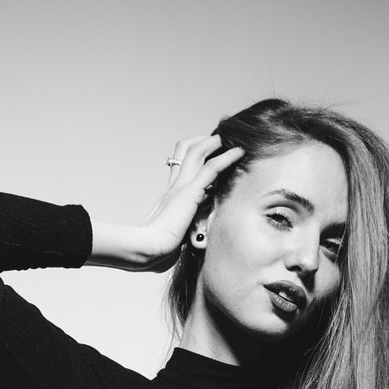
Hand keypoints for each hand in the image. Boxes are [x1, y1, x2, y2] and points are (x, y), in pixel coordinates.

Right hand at [87, 134, 243, 271]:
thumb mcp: (174, 237)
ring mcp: (181, 186)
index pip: (180, 166)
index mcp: (168, 195)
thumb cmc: (157, 251)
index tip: (206, 155)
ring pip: (197, 151)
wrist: (148, 250)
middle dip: (202, 141)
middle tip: (216, 139)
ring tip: (228, 138)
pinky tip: (239, 152)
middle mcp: (174, 185)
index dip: (192, 156)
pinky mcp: (191, 192)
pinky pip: (212, 167)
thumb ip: (184, 231)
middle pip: (185, 150)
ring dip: (214, 143)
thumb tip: (195, 237)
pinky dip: (227, 157)